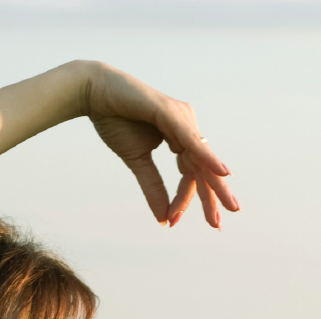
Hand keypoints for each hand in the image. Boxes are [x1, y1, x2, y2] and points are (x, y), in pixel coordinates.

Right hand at [84, 63, 240, 227]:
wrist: (93, 92)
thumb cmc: (115, 121)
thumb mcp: (137, 161)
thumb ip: (152, 187)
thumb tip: (164, 219)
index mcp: (181, 136)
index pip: (191, 173)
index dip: (184, 199)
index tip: (174, 222)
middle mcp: (186, 126)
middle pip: (204, 167)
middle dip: (213, 196)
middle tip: (219, 224)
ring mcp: (181, 117)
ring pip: (202, 157)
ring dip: (212, 185)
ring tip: (227, 206)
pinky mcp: (170, 112)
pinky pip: (192, 139)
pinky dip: (207, 157)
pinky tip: (223, 173)